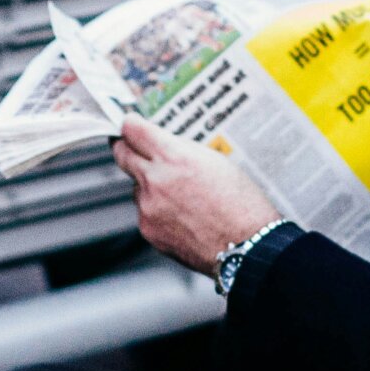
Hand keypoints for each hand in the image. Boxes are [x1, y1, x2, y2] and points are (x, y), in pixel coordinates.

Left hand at [112, 116, 281, 275]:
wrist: (248, 245)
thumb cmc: (241, 205)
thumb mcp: (216, 161)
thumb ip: (182, 151)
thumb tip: (163, 145)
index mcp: (174, 157)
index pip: (132, 130)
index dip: (131, 125)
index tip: (131, 125)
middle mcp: (155, 180)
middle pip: (122, 154)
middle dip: (127, 149)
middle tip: (134, 149)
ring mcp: (148, 207)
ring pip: (137, 187)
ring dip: (150, 187)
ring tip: (183, 198)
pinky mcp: (148, 230)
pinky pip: (145, 212)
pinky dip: (158, 212)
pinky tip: (183, 218)